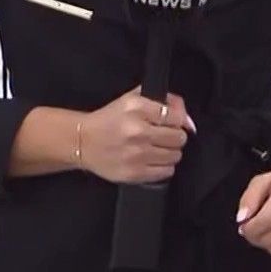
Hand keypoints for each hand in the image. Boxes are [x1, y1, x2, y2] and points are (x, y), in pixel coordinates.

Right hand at [78, 87, 193, 183]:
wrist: (82, 141)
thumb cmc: (110, 119)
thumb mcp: (134, 98)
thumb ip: (165, 101)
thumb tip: (188, 119)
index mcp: (137, 109)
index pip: (177, 116)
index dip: (178, 120)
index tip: (173, 123)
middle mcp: (137, 131)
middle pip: (179, 137)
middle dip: (175, 136)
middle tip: (163, 136)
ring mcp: (136, 154)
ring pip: (175, 155)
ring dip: (170, 152)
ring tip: (156, 148)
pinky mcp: (133, 173)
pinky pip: (166, 172)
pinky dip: (163, 166)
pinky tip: (151, 159)